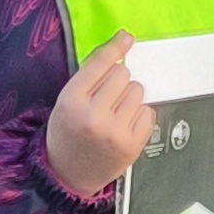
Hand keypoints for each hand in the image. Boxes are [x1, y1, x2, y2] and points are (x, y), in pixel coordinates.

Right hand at [42, 30, 151, 198]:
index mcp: (71, 101)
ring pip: (138, 90)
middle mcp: (94, 116)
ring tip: (112, 114)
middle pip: (122, 74)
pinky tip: (122, 126)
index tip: (127, 38)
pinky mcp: (133, 144)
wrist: (67, 176)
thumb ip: (89, 76)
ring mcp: (115, 132)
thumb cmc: (67, 133)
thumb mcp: (65, 101)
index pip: (100, 64)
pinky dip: (138, 115)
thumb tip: (121, 44)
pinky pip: (148, 111)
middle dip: (117, 81)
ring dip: (128, 97)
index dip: (115, 48)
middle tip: (105, 98)